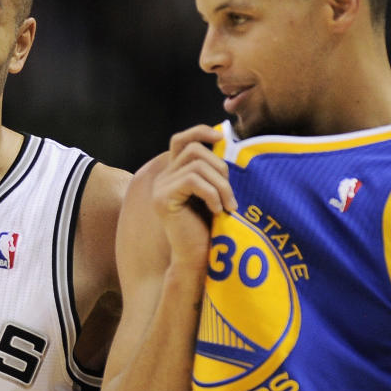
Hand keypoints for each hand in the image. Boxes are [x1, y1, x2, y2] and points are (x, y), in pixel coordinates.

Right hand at [152, 125, 235, 270]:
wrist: (196, 258)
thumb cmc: (209, 229)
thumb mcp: (214, 193)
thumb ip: (213, 172)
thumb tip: (227, 143)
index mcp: (174, 174)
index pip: (181, 139)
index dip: (200, 131)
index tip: (221, 138)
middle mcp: (163, 178)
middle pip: (193, 149)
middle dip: (220, 166)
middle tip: (230, 193)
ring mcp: (160, 188)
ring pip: (196, 165)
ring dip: (221, 184)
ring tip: (229, 205)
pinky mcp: (163, 198)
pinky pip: (192, 180)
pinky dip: (211, 193)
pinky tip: (217, 210)